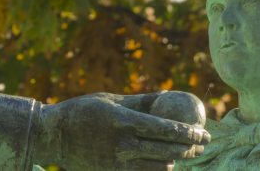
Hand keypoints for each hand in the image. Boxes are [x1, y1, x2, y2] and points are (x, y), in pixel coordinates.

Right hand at [32, 92, 209, 170]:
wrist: (53, 136)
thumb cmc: (83, 112)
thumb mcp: (110, 100)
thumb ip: (140, 102)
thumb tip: (169, 96)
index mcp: (123, 120)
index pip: (166, 128)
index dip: (191, 132)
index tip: (205, 132)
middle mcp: (123, 143)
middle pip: (168, 149)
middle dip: (192, 148)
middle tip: (202, 144)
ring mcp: (118, 162)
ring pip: (160, 166)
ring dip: (178, 160)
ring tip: (185, 153)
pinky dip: (160, 170)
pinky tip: (166, 164)